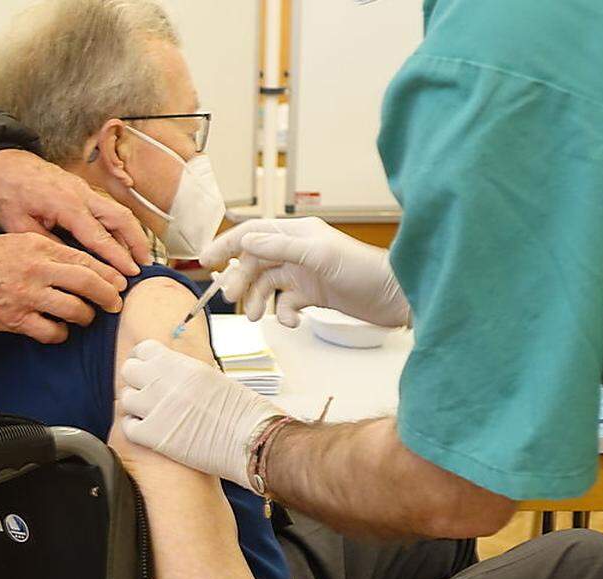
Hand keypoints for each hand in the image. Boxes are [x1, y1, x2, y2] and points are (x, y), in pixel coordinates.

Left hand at [0, 149, 151, 275]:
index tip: (131, 274)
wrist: (1, 162)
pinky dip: (119, 225)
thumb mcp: (18, 224)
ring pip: (118, 210)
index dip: (117, 257)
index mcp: (66, 204)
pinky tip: (122, 241)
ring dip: (132, 233)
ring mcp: (84, 189)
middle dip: (137, 242)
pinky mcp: (81, 189)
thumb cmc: (6, 191)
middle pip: (121, 217)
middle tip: (146, 266)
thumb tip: (70, 263)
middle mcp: (81, 194)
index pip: (99, 236)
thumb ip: (47, 243)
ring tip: (140, 257)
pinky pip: (107, 207)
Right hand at [0, 232, 125, 343]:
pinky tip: (59, 331)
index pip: (85, 260)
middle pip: (87, 283)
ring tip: (85, 317)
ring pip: (74, 310)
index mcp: (40, 248)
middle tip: (115, 304)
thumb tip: (80, 263)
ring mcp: (28, 296)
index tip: (120, 282)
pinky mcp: (17, 319)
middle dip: (108, 296)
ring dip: (85, 317)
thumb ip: (50, 250)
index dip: (108, 273)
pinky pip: (52, 332)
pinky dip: (60, 334)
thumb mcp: (20, 241)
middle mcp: (38, 270)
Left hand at [119, 339, 283, 488]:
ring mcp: (156, 408)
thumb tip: (170, 370)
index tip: (149, 369)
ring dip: (136, 405)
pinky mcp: (152, 435)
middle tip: (148, 392)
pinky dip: (136, 428)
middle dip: (137, 380)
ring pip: (126, 398)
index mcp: (180, 365)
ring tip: (152, 413)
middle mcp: (164, 382)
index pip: (144, 350)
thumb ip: (185, 371)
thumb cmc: (241, 411)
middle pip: (129, 371)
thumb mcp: (211, 376)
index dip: (145, 360)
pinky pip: (128, 426)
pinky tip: (151, 430)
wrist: (250, 439)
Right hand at [201, 217, 410, 327]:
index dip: (227, 245)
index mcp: (297, 234)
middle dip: (241, 280)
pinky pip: (287, 303)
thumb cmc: (363, 270)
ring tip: (257, 317)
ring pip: (268, 285)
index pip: (252, 234)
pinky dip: (285, 314)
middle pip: (255, 262)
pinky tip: (294, 321)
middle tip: (231, 299)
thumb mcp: (318, 256)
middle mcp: (297, 251)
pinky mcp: (314, 294)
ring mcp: (305, 273)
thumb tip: (245, 242)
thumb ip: (280, 248)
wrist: (396, 297)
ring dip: (259, 301)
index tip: (206, 262)